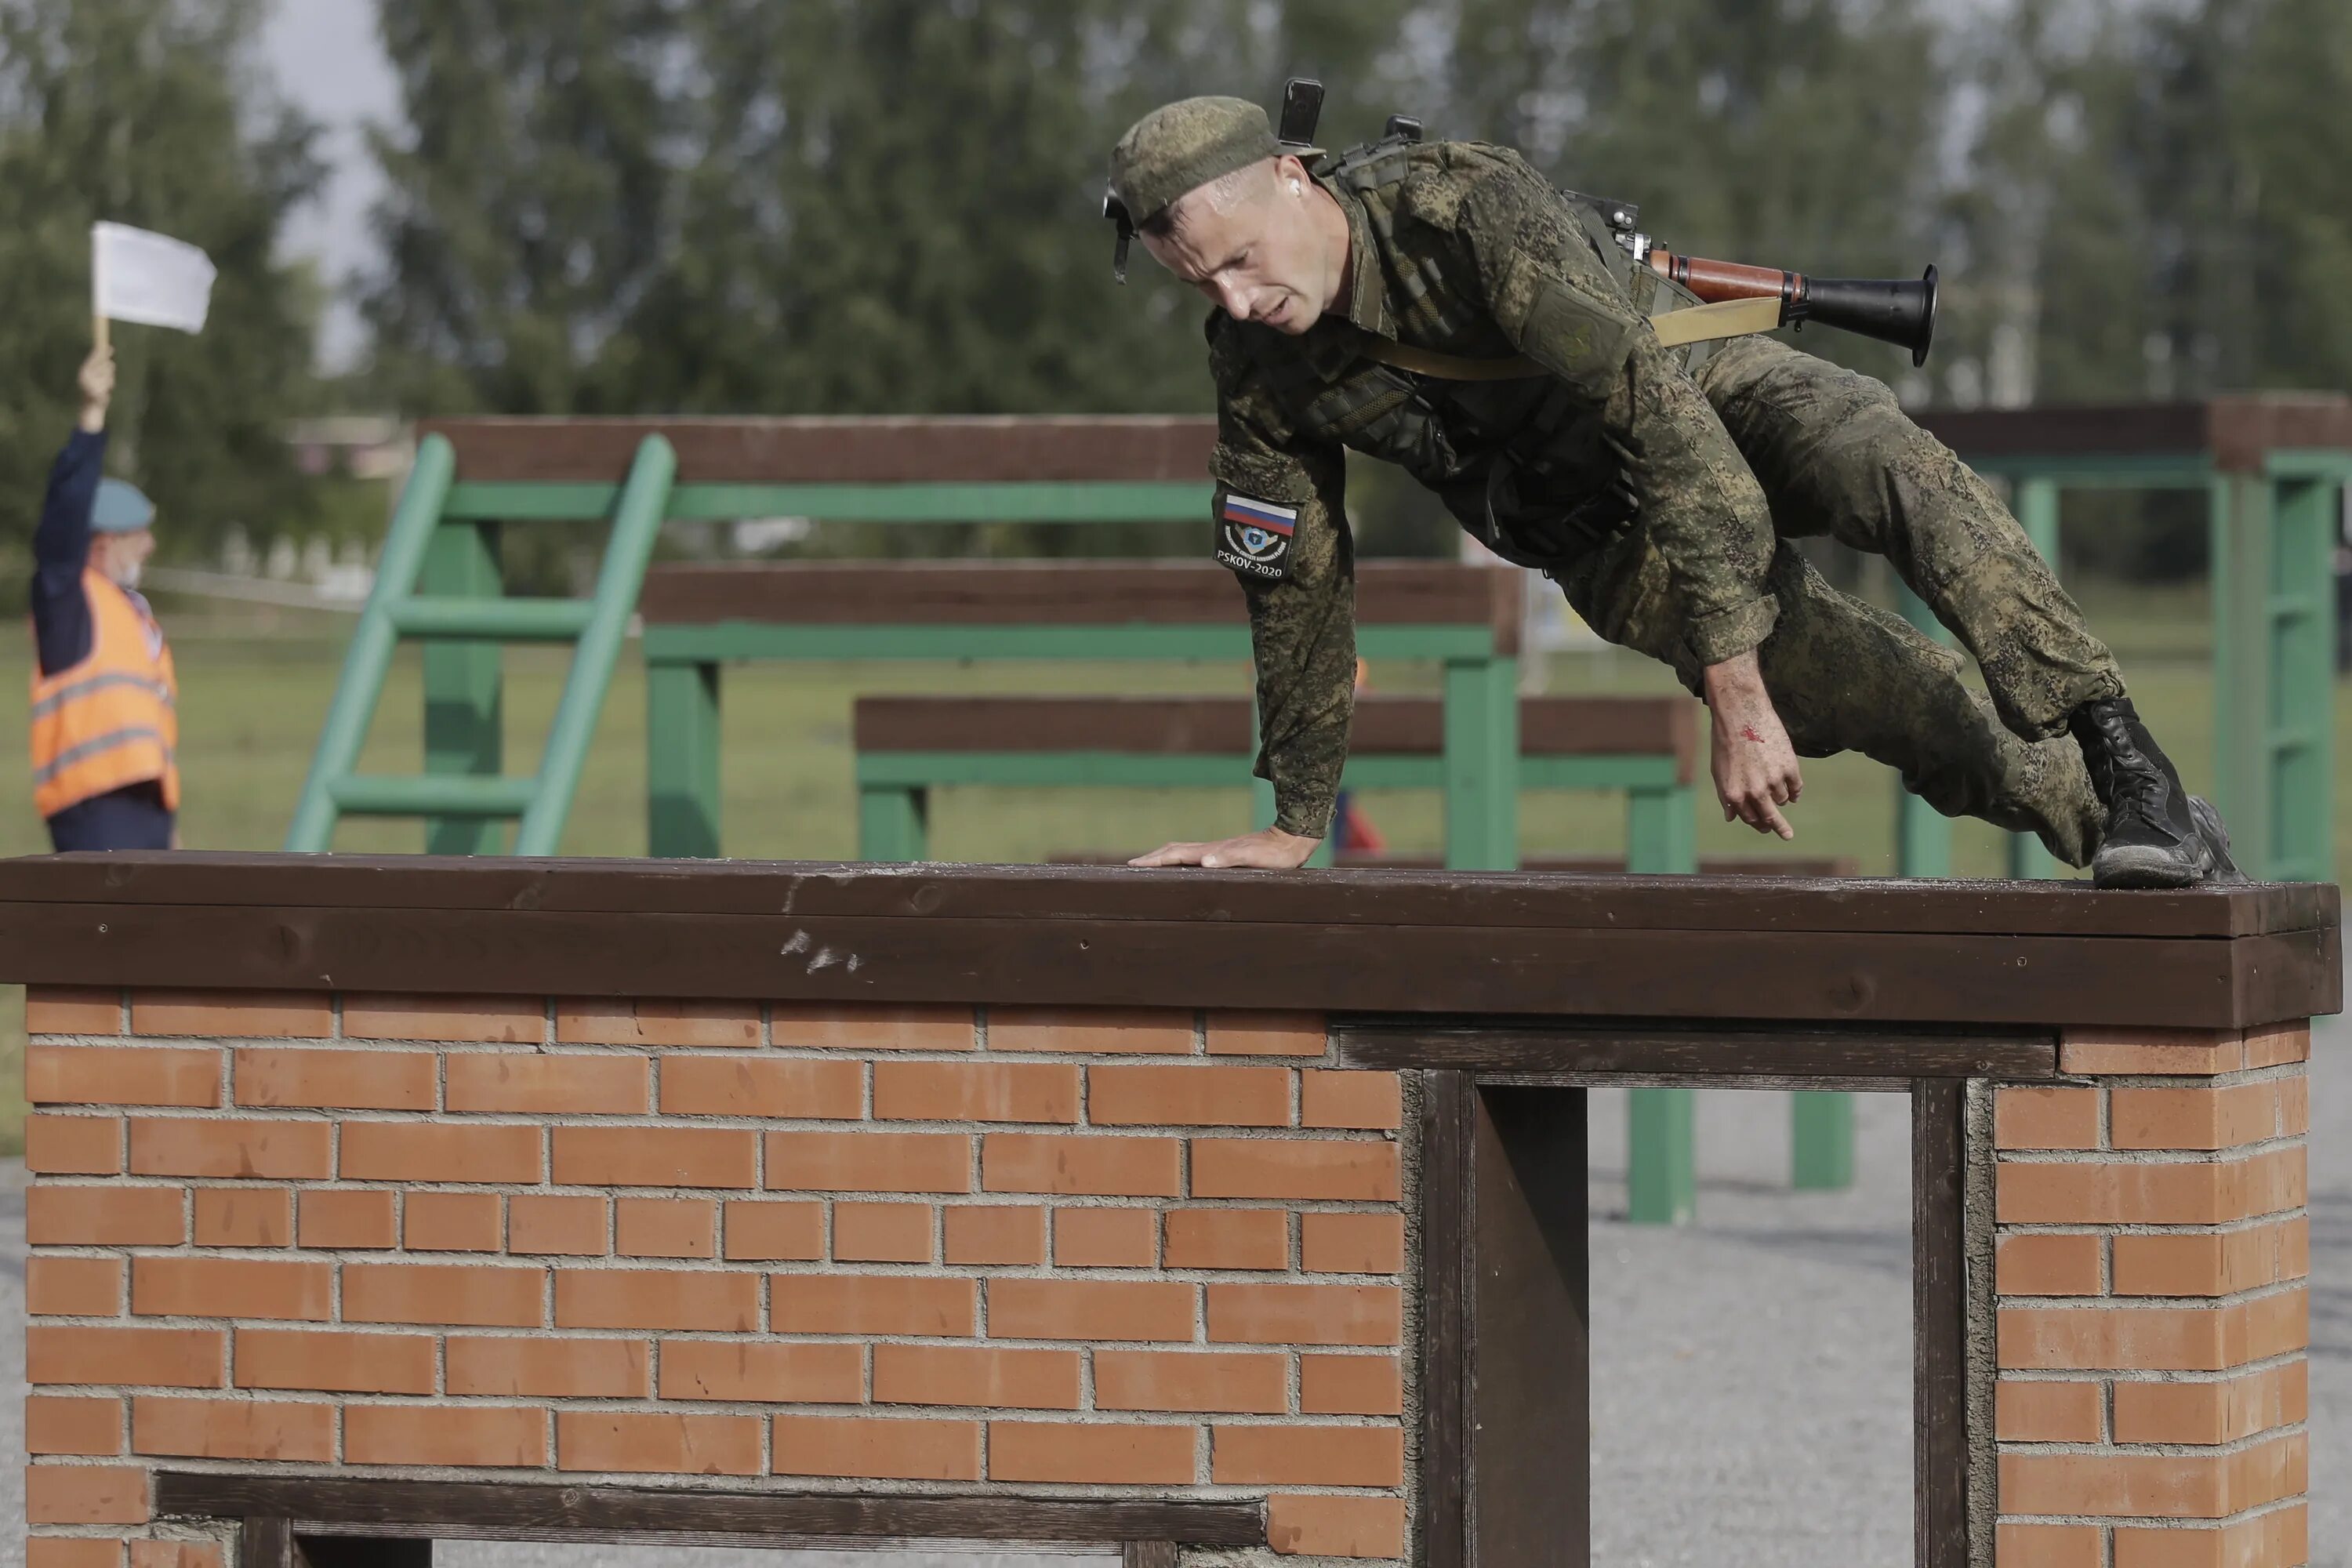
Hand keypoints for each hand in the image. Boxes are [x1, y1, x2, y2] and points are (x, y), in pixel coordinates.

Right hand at [78, 345, 114, 432]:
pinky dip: (108, 388)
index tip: (110, 347)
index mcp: (84, 371)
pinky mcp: (97, 392)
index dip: (103, 353)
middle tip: (105, 380)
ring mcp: (91, 384)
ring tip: (104, 386)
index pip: (95, 359)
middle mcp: (85, 376)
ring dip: (110, 380)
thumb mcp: (97, 375)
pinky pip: (109, 384)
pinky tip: (105, 392)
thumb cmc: (95, 390)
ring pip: (109, 375)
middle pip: (105, 365)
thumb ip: (102, 364)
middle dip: (109, 371)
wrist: (91, 408)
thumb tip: (109, 349)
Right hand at [1128, 826, 1320, 869]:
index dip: (1155, 860)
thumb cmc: (1274, 855)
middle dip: (1152, 858)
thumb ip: (1230, 858)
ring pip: (1182, 851)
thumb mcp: (1254, 858)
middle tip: (1132, 866)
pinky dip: (1178, 859)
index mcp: (1212, 851)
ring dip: (1163, 857)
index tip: (1134, 865)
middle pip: (1174, 850)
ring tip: (1148, 864)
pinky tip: (1182, 866)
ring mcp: (1217, 850)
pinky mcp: (1225, 853)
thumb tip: (1204, 860)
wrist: (1291, 840)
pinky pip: (1194, 856)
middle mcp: (1211, 849)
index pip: (1176, 855)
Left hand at [1702, 651, 1801, 839]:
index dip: (1757, 823)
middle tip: (1787, 835)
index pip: (1749, 818)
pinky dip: (1794, 790)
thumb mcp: (1719, 771)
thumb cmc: (1726, 741)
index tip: (1765, 827)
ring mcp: (1774, 780)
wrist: (1742, 713)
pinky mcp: (1790, 767)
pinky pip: (1796, 788)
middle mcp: (1754, 791)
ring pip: (1782, 800)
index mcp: (1735, 794)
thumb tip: (1731, 818)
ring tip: (1774, 781)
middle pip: (1770, 817)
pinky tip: (1793, 790)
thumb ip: (1726, 796)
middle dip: (1778, 828)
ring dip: (1779, 797)